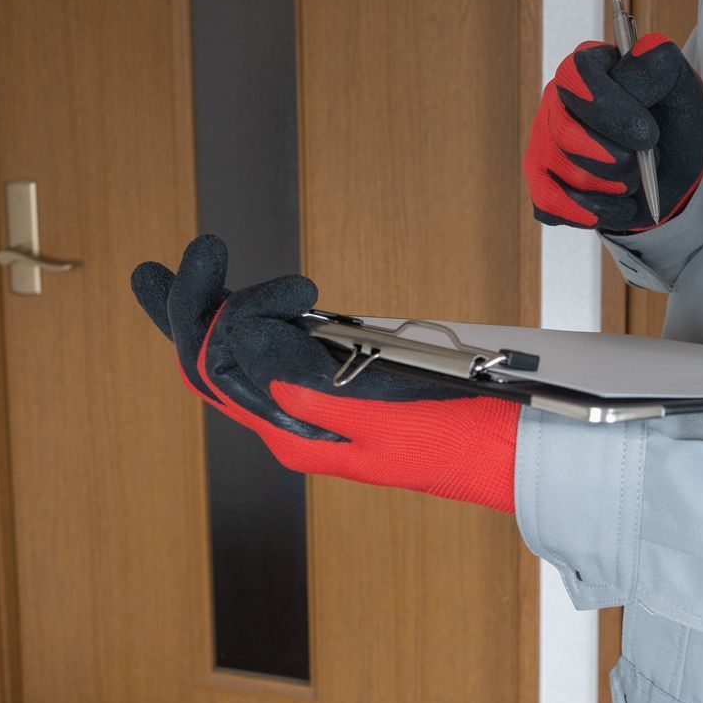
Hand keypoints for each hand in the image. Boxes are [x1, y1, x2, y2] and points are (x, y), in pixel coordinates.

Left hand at [130, 235, 519, 513]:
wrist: (510, 454)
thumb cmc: (457, 436)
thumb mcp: (376, 409)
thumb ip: (304, 379)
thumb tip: (239, 336)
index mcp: (292, 431)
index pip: (212, 369)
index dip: (193, 311)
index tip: (205, 255)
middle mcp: (291, 422)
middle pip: (216, 362)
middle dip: (194, 304)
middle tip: (197, 249)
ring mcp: (313, 408)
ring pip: (242, 355)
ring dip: (228, 305)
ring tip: (216, 261)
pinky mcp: (339, 391)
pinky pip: (277, 355)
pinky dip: (261, 317)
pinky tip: (258, 298)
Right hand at [524, 32, 702, 232]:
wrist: (673, 172)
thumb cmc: (672, 123)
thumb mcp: (682, 87)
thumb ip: (660, 64)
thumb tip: (638, 51)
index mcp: (586, 67)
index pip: (576, 79)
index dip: (609, 111)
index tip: (647, 136)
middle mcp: (555, 101)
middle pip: (567, 134)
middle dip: (617, 159)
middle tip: (644, 160)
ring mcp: (543, 142)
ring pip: (566, 174)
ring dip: (614, 187)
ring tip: (633, 179)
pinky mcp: (540, 183)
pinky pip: (552, 206)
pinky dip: (595, 213)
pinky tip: (616, 205)